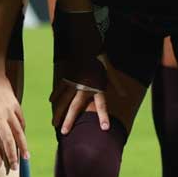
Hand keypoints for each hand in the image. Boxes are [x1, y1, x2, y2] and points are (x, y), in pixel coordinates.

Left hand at [0, 64, 27, 176]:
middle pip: (7, 139)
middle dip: (10, 156)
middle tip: (13, 170)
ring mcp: (8, 110)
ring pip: (18, 132)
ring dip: (22, 146)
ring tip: (25, 159)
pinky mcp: (15, 105)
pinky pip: (20, 121)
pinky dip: (22, 131)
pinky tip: (23, 141)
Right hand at [51, 9, 110, 133]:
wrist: (85, 43)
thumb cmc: (99, 57)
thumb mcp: (110, 70)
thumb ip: (116, 84)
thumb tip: (125, 95)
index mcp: (96, 86)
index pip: (101, 104)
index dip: (103, 116)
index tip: (104, 128)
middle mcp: (83, 87)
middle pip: (75, 107)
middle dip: (69, 120)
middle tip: (64, 133)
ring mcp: (72, 83)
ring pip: (63, 101)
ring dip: (58, 113)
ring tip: (54, 124)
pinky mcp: (66, 77)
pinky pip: (59, 89)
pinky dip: (55, 96)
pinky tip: (51, 103)